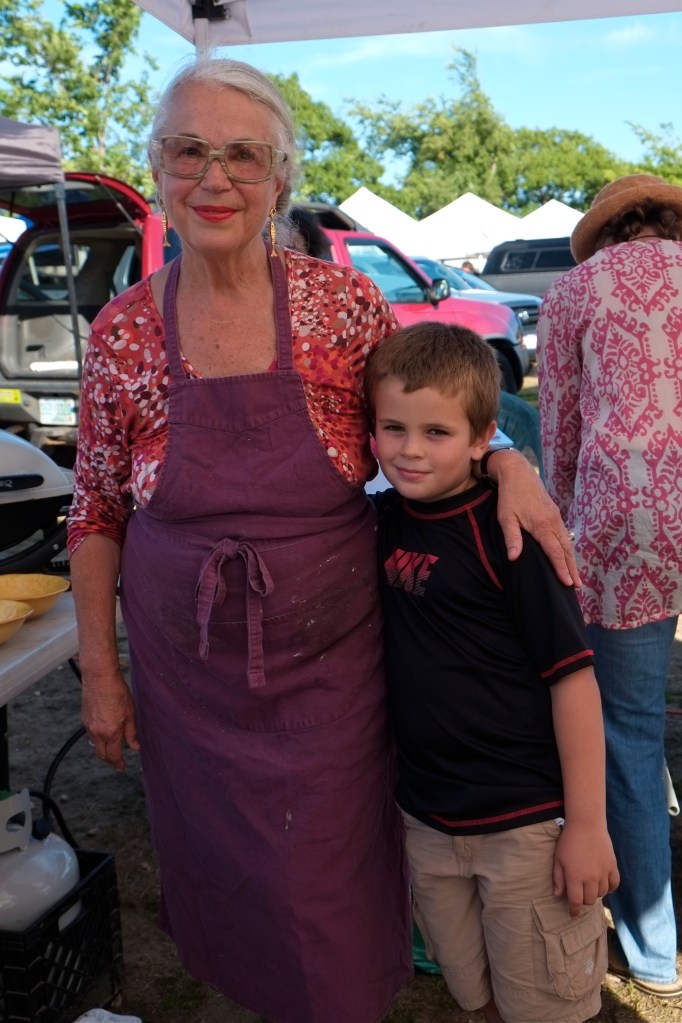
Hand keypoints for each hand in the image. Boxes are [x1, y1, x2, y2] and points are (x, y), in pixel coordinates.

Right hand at [82, 666, 139, 771]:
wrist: (99, 678)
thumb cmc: (117, 692)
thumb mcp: (130, 713)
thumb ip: (131, 732)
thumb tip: (135, 746)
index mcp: (111, 732)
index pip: (114, 755)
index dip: (118, 764)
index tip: (122, 768)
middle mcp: (97, 732)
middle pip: (101, 754)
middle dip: (109, 761)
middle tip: (117, 763)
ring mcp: (89, 726)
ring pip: (95, 744)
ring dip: (104, 749)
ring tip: (113, 748)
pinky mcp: (85, 719)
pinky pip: (91, 734)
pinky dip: (98, 738)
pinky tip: (105, 733)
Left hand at [489, 449, 580, 586]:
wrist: (518, 472)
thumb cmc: (509, 496)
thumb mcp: (506, 517)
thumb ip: (512, 538)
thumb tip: (514, 558)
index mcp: (542, 525)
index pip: (555, 552)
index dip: (561, 568)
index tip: (568, 583)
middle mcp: (553, 522)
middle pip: (566, 550)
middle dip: (572, 569)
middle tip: (578, 586)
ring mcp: (556, 517)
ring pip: (567, 542)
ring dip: (572, 560)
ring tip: (575, 576)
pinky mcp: (555, 513)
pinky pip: (564, 535)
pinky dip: (567, 548)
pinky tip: (567, 556)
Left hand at [553, 823, 619, 916]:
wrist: (586, 824)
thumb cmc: (569, 841)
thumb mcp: (558, 859)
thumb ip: (558, 878)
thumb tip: (558, 895)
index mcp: (575, 877)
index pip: (576, 901)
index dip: (574, 910)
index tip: (573, 913)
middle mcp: (590, 878)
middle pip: (590, 900)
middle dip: (584, 900)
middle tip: (580, 894)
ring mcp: (603, 873)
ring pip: (602, 893)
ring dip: (595, 893)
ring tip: (590, 885)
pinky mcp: (612, 866)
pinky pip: (614, 884)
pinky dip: (610, 887)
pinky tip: (604, 883)